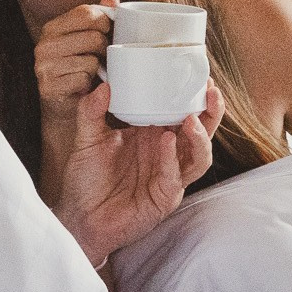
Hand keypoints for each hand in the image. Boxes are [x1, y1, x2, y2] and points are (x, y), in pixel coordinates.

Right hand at [34, 0, 117, 124]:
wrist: (64, 106)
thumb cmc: (78, 68)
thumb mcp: (87, 39)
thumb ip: (99, 15)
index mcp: (52, 28)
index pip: (86, 13)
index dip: (105, 22)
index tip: (107, 33)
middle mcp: (44, 45)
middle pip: (94, 37)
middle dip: (104, 48)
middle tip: (101, 58)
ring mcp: (44, 67)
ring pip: (91, 59)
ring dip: (97, 68)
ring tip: (91, 72)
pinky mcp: (49, 87)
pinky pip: (84, 79)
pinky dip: (89, 84)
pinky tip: (83, 86)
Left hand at [51, 76, 225, 266]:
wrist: (80, 217)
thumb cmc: (87, 180)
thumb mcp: (86, 139)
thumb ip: (91, 111)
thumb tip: (104, 85)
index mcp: (154, 134)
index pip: (183, 111)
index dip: (195, 94)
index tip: (198, 74)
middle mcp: (167, 153)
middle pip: (202, 131)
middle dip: (211, 111)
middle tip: (209, 92)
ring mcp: (169, 175)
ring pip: (200, 156)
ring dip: (200, 137)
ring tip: (190, 119)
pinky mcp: (164, 197)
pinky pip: (175, 177)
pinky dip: (171, 159)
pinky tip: (166, 142)